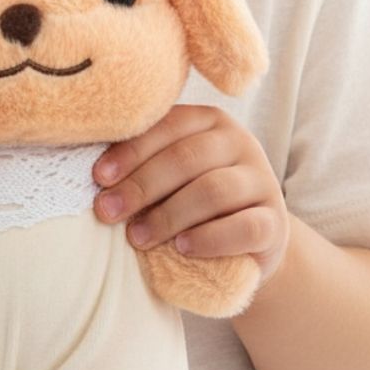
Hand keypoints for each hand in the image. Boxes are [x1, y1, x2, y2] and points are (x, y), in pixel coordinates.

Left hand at [93, 104, 290, 288]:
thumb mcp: (167, 178)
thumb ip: (142, 166)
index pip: (167, 126)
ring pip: (213, 190)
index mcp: (208, 121)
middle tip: (107, 212)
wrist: (243, 246)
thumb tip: (93, 176)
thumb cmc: (189, 204)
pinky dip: (210, 238)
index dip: (131, 151)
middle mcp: (239, 142)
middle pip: (186, 158)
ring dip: (168, 215)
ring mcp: (262, 180)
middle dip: (141, 186)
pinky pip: (245, 227)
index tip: (98, 178)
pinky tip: (183, 248)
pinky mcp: (276, 222)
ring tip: (137, 237)